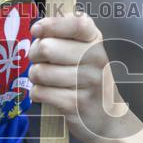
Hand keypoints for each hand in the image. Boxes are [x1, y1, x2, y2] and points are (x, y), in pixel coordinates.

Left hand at [28, 12, 141, 142]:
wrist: (108, 119)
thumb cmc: (88, 80)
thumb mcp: (85, 51)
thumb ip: (66, 34)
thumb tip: (39, 27)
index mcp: (95, 41)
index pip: (76, 23)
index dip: (50, 25)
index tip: (37, 30)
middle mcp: (95, 59)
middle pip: (46, 48)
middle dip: (34, 54)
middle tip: (40, 61)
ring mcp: (88, 82)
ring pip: (39, 72)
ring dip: (35, 77)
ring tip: (46, 80)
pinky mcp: (76, 104)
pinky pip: (40, 92)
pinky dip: (37, 93)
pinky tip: (48, 94)